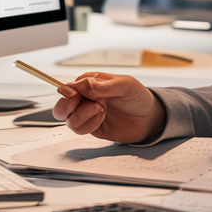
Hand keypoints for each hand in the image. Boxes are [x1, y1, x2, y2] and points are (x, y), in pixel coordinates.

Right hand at [51, 72, 165, 142]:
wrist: (149, 118)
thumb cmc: (137, 97)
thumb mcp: (125, 85)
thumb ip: (103, 86)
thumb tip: (82, 84)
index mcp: (89, 83)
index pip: (68, 87)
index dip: (68, 92)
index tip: (76, 96)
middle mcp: (84, 98)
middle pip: (62, 105)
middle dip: (69, 107)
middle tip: (90, 105)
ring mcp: (86, 114)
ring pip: (68, 119)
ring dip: (84, 116)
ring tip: (102, 110)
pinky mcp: (90, 127)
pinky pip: (79, 129)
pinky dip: (88, 125)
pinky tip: (101, 119)